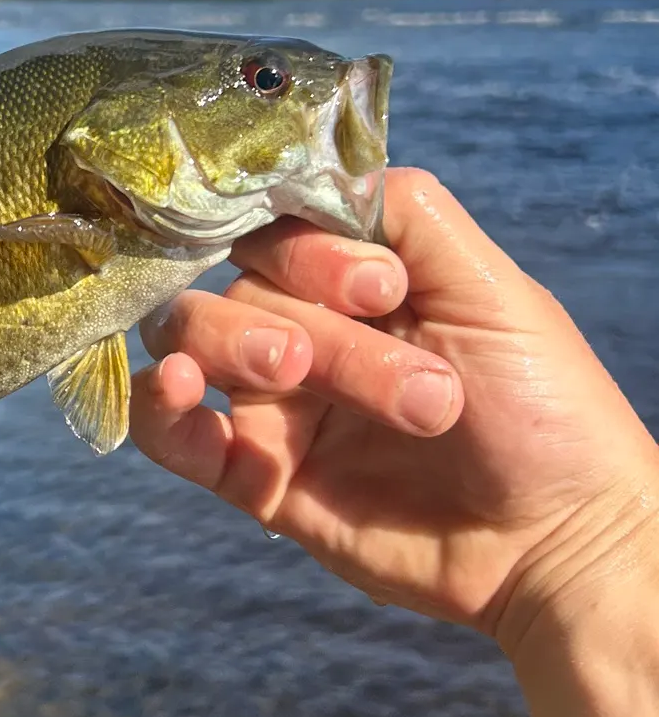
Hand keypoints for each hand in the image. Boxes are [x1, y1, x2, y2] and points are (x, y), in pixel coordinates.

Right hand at [130, 168, 658, 660]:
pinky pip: (174, 437)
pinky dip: (159, 409)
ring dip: (233, 345)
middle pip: (239, 289)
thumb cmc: (546, 412)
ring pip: (195, 342)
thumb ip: (408, 217)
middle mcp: (306, 332)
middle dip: (306, 322)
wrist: (557, 544)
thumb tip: (320, 173)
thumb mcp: (495, 293)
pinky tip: (178, 393)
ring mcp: (276, 406)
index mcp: (357, 285)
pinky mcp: (255, 478)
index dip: (309, 251)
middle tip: (390, 381)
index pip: (281, 229)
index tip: (385, 292)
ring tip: (292, 374)